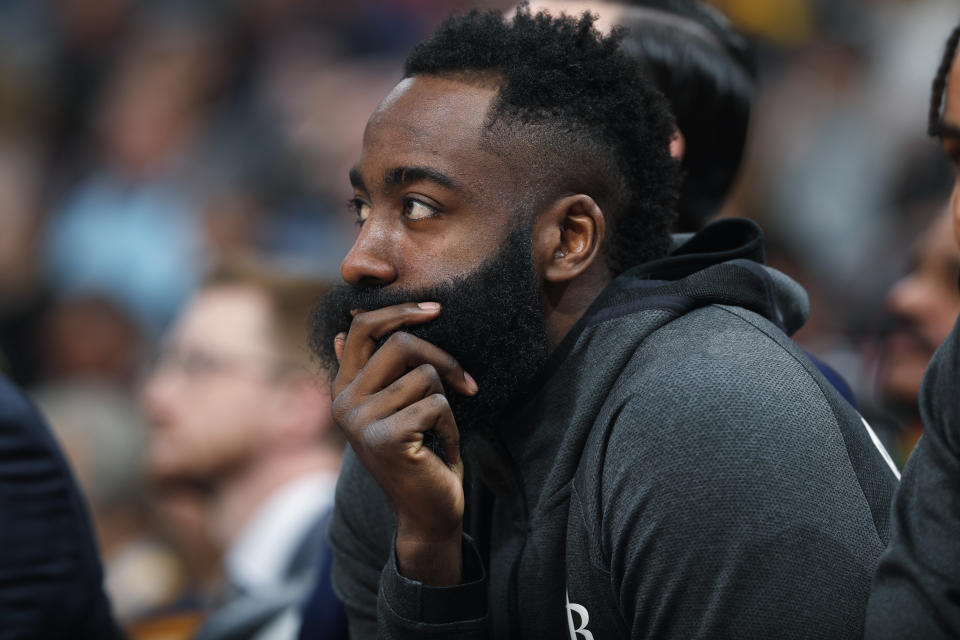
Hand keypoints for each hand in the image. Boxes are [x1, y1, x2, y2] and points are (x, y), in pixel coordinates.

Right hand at [331, 302, 477, 584]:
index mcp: (343, 389)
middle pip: (399, 344)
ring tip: (438, 431)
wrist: (427, 512)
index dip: (399, 310)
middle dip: (442, 358)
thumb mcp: (393, 407)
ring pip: (424, 375)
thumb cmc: (418, 453)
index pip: (360, 327)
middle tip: (465, 382)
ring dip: (446, 402)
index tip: (434, 310)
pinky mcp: (387, 437)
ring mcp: (362, 421)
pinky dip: (451, 425)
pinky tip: (441, 449)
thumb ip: (370, 371)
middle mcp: (344, 403)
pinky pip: (436, 404)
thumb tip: (340, 331)